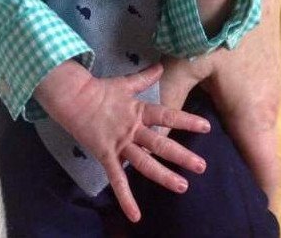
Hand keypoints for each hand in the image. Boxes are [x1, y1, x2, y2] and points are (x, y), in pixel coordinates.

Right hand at [35, 61, 210, 222]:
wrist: (73, 98)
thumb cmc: (100, 90)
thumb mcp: (124, 83)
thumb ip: (144, 77)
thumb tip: (159, 65)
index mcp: (138, 110)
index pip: (167, 115)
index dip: (186, 121)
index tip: (206, 126)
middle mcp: (132, 128)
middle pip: (160, 143)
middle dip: (182, 155)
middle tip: (202, 166)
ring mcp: (119, 143)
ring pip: (144, 163)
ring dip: (163, 176)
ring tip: (182, 186)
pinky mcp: (106, 155)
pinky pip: (117, 180)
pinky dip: (126, 198)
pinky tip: (136, 216)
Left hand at [159, 0, 280, 209]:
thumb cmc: (212, 28)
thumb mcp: (182, 64)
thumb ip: (168, 99)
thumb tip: (153, 126)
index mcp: (251, 115)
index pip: (265, 170)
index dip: (258, 193)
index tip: (243, 206)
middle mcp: (268, 108)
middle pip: (261, 153)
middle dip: (243, 170)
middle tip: (216, 179)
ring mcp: (272, 90)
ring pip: (259, 130)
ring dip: (242, 145)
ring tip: (216, 154)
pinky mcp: (268, 76)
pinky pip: (258, 111)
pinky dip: (244, 124)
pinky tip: (223, 117)